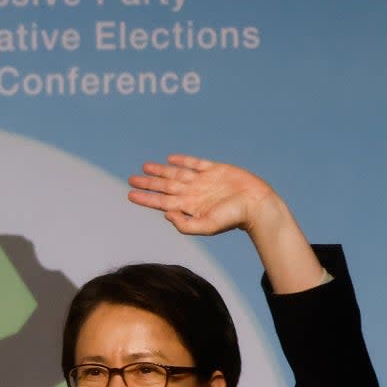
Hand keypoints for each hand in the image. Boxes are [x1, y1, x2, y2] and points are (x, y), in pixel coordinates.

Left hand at [127, 154, 283, 235]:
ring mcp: (203, 181)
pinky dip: (183, 161)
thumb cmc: (233, 219)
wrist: (256, 205)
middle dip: (148, 183)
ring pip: (176, 174)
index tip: (130, 195)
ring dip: (160, 171)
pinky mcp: (215, 170)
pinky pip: (195, 163)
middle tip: (131, 179)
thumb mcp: (207, 227)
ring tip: (145, 167)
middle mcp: (192, 193)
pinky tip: (170, 159)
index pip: (161, 202)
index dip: (145, 198)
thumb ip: (185, 225)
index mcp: (188, 206)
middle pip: (165, 186)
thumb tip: (165, 215)